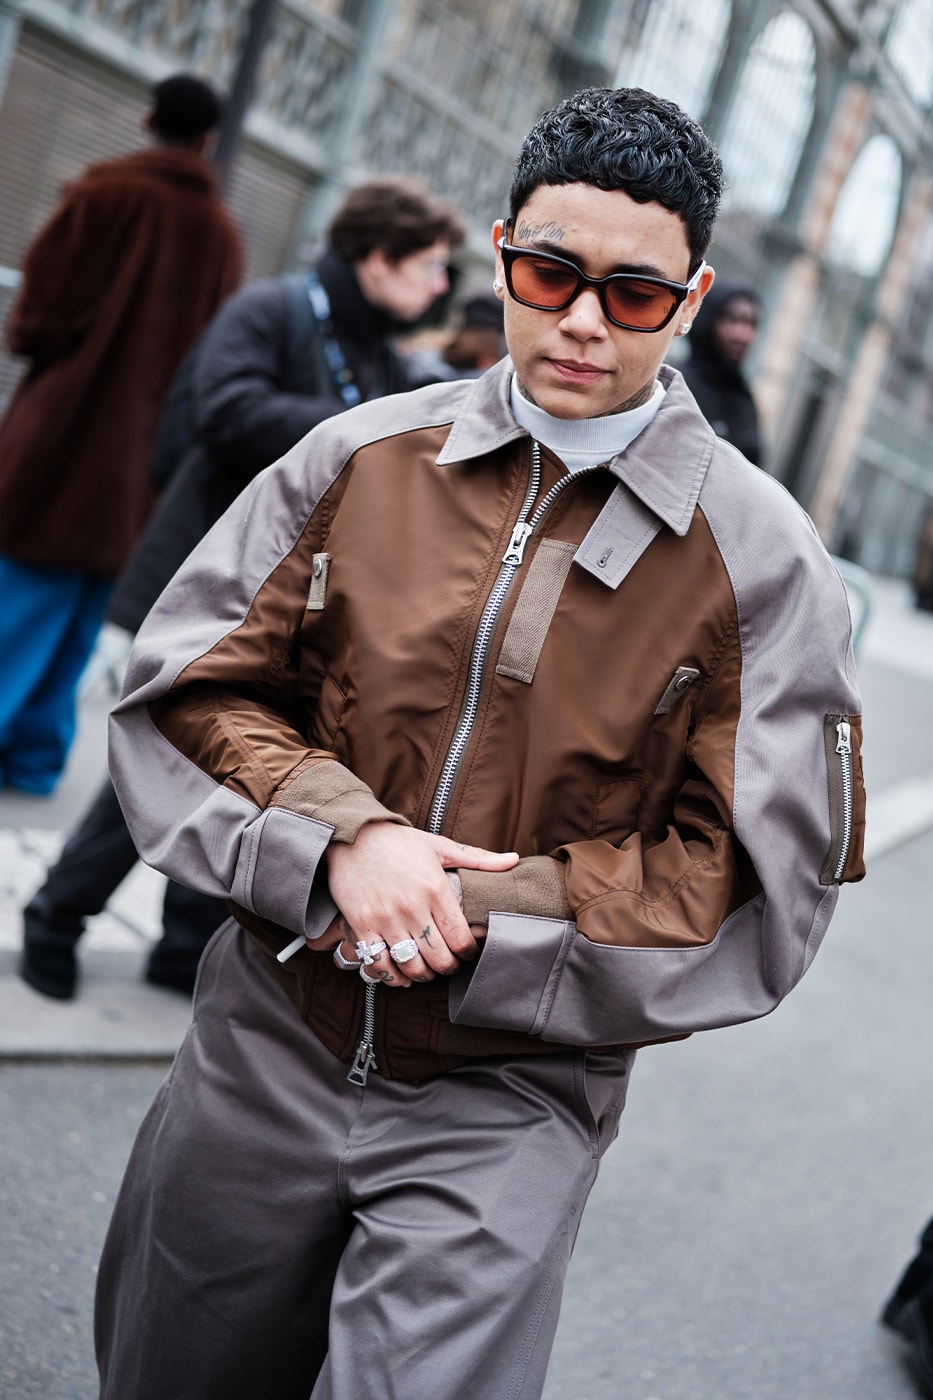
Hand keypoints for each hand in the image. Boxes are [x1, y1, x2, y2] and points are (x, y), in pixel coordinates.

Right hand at [323, 824, 516, 987]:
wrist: (352, 835)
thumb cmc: (399, 841)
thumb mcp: (441, 846)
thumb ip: (479, 859)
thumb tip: (514, 860)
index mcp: (435, 889)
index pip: (461, 938)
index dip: (468, 953)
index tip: (467, 952)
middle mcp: (412, 907)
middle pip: (439, 958)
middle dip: (448, 968)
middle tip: (448, 964)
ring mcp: (386, 918)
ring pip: (411, 966)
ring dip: (422, 975)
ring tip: (426, 970)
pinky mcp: (362, 925)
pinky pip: (379, 964)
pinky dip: (391, 977)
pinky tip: (399, 975)